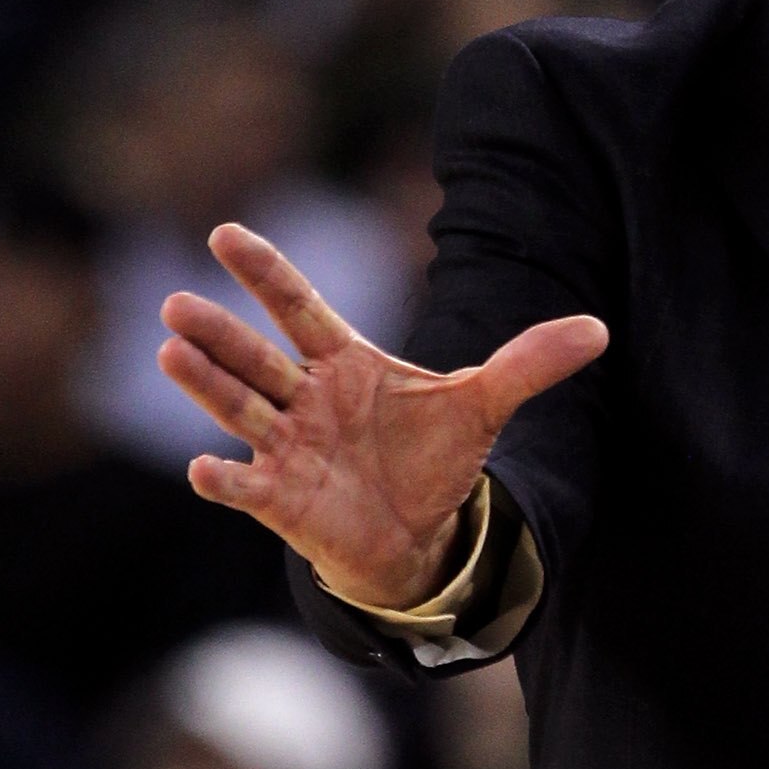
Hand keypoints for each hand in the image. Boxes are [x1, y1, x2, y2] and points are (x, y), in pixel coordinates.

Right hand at [157, 225, 607, 608]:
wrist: (420, 533)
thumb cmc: (432, 458)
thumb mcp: (483, 407)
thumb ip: (529, 365)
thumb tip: (599, 329)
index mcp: (344, 361)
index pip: (300, 307)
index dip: (267, 274)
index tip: (226, 235)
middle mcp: (305, 398)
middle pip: (257, 357)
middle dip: (219, 333)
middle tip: (177, 303)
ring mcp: (288, 448)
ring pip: (240, 409)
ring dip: (206, 384)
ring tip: (169, 351)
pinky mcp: (283, 500)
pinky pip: (246, 487)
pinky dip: (224, 480)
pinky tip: (202, 469)